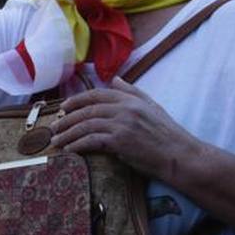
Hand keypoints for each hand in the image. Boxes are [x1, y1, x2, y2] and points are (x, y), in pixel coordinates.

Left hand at [50, 77, 201, 180]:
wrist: (179, 155)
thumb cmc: (167, 134)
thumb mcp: (152, 106)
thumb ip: (132, 91)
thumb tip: (115, 79)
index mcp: (130, 99)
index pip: (96, 95)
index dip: (77, 100)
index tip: (64, 107)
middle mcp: (124, 108)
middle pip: (87, 110)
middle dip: (67, 118)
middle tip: (54, 126)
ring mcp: (122, 124)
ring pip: (86, 125)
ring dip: (68, 133)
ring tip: (57, 140)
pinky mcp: (120, 141)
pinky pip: (92, 140)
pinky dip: (78, 145)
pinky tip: (69, 150)